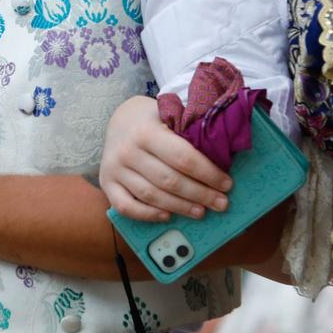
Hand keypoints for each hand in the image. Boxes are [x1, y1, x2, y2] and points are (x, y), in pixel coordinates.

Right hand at [100, 95, 231, 222]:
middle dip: (200, 194)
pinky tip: (168, 217)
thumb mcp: (170, 116)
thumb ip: (189, 134)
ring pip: (152, 196)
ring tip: (201, 212)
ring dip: (180, 207)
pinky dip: (148, 215)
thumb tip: (222, 157)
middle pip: (170, 180)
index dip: (208, 174)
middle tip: (221, 203)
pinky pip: (126, 207)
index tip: (226, 183)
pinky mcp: (107, 184)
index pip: (183, 158)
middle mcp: (127, 151)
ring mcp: (115, 169)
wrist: (120, 119)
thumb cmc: (153, 120)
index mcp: (146, 131)